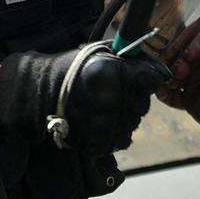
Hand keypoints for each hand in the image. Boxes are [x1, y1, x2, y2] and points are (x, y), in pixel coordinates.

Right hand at [0, 45, 170, 156]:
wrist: (36, 94)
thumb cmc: (69, 70)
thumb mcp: (101, 54)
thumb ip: (133, 63)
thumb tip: (163, 73)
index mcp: (114, 72)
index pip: (152, 80)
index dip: (144, 80)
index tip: (133, 79)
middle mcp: (112, 98)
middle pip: (142, 106)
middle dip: (132, 102)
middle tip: (109, 95)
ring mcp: (105, 124)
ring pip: (132, 126)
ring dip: (122, 120)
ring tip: (100, 110)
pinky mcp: (97, 144)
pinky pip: (118, 142)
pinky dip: (111, 136)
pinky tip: (96, 124)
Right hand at [157, 0, 199, 135]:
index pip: (190, 42)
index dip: (187, 47)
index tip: (188, 54)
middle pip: (177, 58)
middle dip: (174, 62)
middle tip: (180, 69)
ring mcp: (193, 83)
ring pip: (170, 74)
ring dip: (168, 76)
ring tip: (175, 80)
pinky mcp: (187, 100)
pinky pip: (168, 95)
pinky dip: (163, 92)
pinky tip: (163, 89)